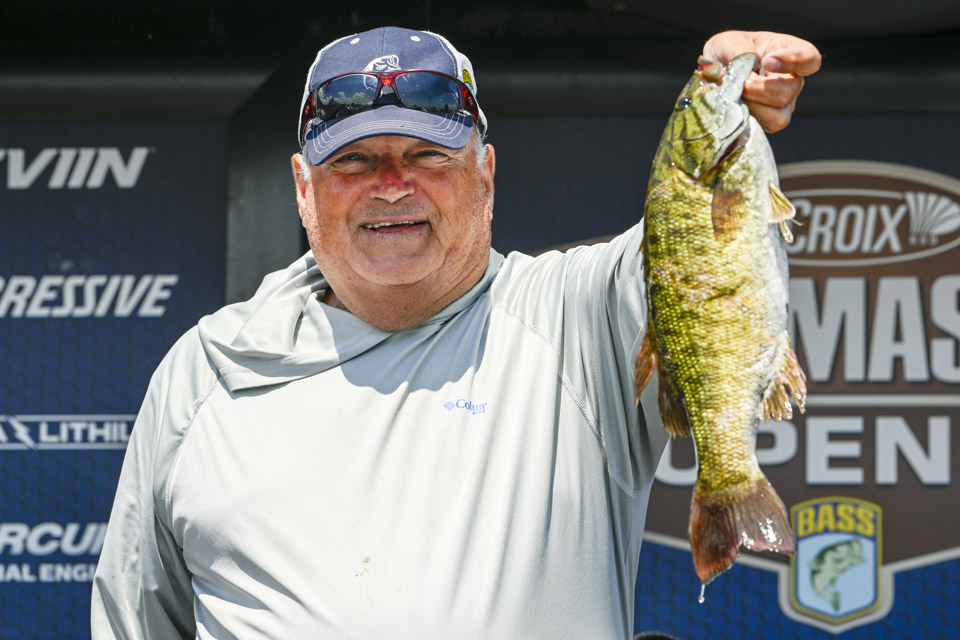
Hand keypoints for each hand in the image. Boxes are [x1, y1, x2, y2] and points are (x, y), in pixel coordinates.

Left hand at [703, 31, 820, 132]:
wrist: (711, 73)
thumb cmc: (727, 52)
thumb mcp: (730, 42)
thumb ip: (741, 53)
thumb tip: (750, 74)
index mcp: (790, 53)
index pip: (810, 59)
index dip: (794, 61)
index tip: (768, 61)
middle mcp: (792, 81)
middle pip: (789, 92)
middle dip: (759, 88)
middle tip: (739, 81)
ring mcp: (781, 106)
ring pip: (777, 117)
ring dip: (751, 106)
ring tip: (734, 93)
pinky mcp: (766, 123)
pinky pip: (761, 127)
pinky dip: (743, 117)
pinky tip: (732, 105)